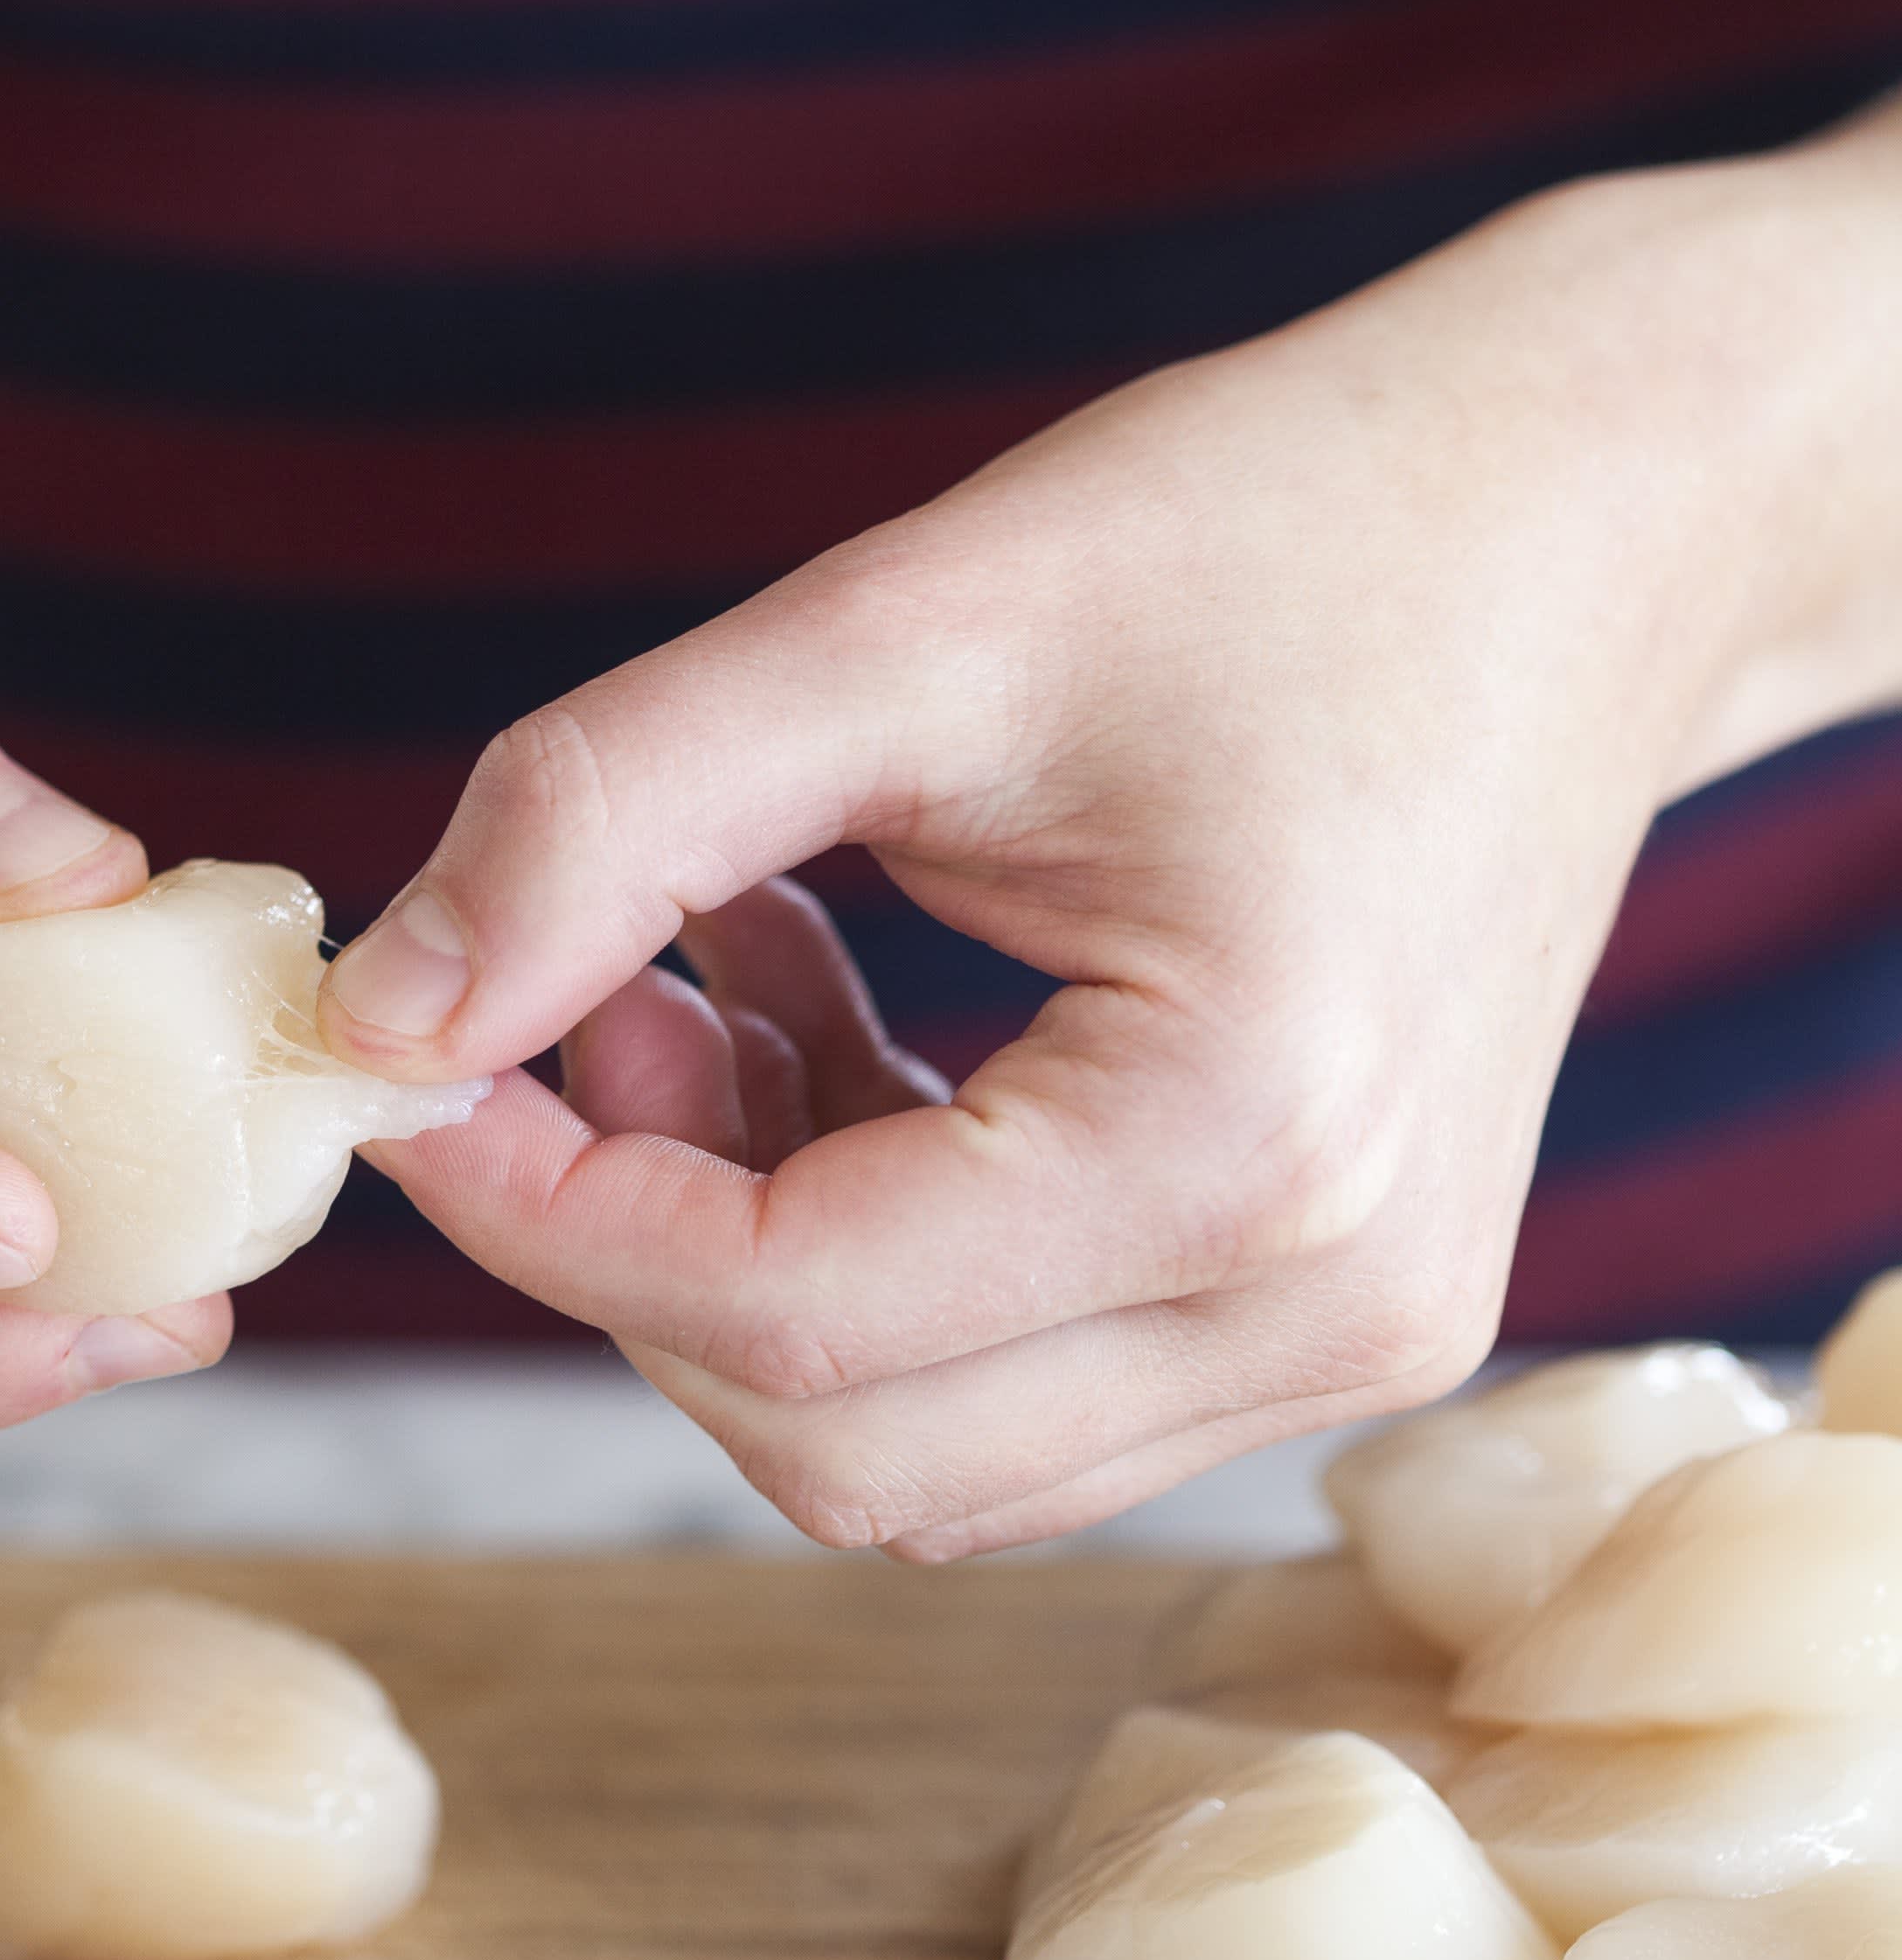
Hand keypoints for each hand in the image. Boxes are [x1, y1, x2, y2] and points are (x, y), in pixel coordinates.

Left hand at [319, 130, 1901, 1555]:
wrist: (1585, 514)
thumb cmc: (1275, 526)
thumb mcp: (903, 625)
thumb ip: (603, 820)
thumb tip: (374, 1020)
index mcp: (1246, 1145)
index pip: (778, 1316)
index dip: (537, 1206)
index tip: (404, 1054)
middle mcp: (1329, 1307)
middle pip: (835, 1441)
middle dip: (635, 1238)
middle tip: (580, 983)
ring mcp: (1352, 1337)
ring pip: (912, 1444)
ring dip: (739, 1242)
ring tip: (708, 956)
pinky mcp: (1337, 1308)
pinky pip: (1011, 1379)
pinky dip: (858, 1235)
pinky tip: (824, 997)